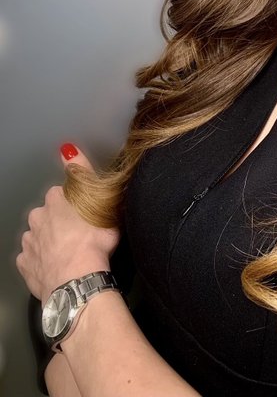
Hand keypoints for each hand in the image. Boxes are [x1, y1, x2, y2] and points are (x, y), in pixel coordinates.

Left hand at [16, 143, 120, 305]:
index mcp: (56, 199)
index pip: (63, 193)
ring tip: (71, 252)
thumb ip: (83, 170)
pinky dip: (43, 261)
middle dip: (61, 221)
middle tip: (81, 233)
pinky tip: (59, 266)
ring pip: (40, 236)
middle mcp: (37, 217)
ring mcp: (29, 242)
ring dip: (51, 241)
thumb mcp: (99, 197)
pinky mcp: (25, 265)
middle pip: (49, 214)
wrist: (78, 280)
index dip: (76, 203)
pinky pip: (33, 259)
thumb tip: (67, 148)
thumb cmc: (93, 241)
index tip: (87, 213)